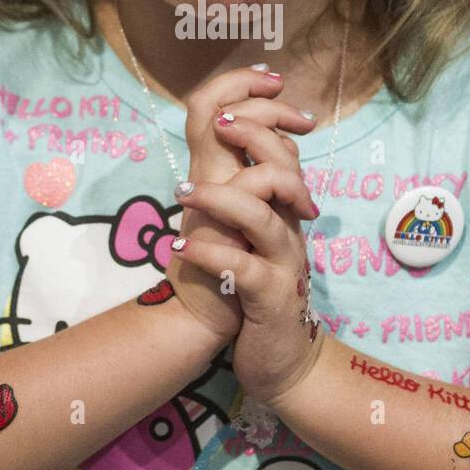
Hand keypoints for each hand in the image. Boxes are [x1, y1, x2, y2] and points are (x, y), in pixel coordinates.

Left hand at [168, 104, 324, 405]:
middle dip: (250, 138)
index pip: (280, 145)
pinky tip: (183, 248)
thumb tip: (221, 147)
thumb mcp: (252, 235)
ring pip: (262, 213)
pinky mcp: (269, 297)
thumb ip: (246, 192)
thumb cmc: (258, 291)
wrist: (283, 359)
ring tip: (182, 194)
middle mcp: (287, 226)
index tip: (229, 110)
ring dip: (219, 197)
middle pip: (280, 165)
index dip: (261, 115)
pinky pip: (242, 267)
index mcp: (280, 207)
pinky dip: (210, 253)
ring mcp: (281, 260)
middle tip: (218, 132)